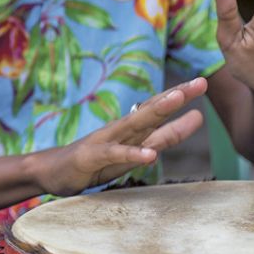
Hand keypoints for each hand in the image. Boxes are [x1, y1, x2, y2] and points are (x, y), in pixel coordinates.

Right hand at [37, 78, 206, 196]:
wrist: (51, 171)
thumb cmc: (95, 161)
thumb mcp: (136, 150)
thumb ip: (164, 137)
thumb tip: (195, 120)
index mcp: (131, 129)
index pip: (158, 109)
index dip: (180, 97)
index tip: (202, 82)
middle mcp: (120, 130)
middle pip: (151, 110)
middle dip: (175, 96)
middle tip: (199, 82)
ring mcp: (105, 141)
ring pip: (135, 124)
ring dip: (157, 111)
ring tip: (177, 100)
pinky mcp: (92, 157)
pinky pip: (115, 155)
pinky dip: (133, 154)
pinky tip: (150, 155)